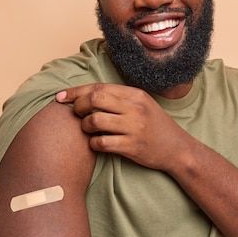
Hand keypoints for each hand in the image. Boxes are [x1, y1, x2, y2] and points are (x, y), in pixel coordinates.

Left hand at [56, 83, 189, 170]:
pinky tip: (96, 144)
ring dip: (84, 126)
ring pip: (95, 121)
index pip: (98, 87)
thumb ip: (118, 98)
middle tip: (77, 114)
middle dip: (78, 106)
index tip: (60, 97)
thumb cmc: (154, 125)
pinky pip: (102, 143)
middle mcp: (134, 108)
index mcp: (135, 94)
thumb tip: (86, 94)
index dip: (75, 91)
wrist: (177, 149)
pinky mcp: (132, 147)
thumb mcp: (141, 104)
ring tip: (88, 130)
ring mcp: (134, 127)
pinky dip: (93, 144)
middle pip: (94, 99)